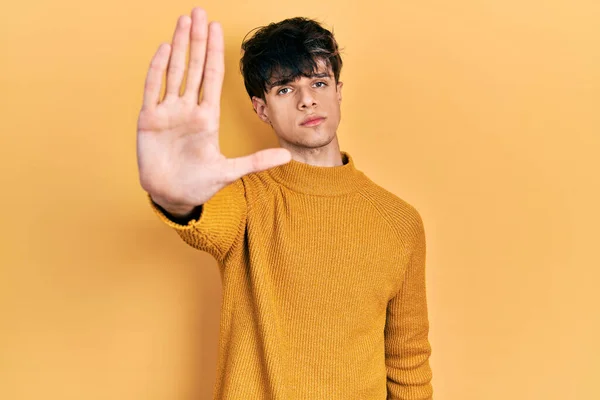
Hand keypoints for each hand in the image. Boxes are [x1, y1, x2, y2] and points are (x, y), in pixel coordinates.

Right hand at [136, 7, 290, 209]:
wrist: (172, 196)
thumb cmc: (199, 184)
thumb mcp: (231, 172)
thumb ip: (257, 162)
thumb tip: (288, 156)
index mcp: (207, 117)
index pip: (212, 77)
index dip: (214, 52)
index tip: (217, 28)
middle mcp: (188, 109)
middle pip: (193, 66)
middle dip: (197, 39)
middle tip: (199, 11)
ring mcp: (168, 112)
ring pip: (174, 71)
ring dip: (178, 46)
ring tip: (182, 21)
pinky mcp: (149, 120)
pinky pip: (152, 89)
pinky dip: (157, 69)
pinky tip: (163, 49)